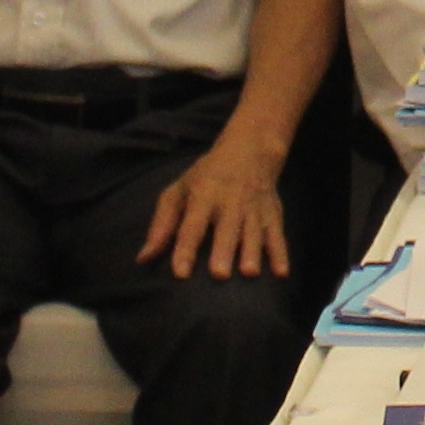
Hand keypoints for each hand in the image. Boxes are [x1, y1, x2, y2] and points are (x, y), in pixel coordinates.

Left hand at [140, 137, 292, 281]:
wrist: (250, 150)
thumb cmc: (206, 176)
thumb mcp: (179, 190)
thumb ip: (162, 225)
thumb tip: (143, 258)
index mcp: (204, 195)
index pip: (192, 226)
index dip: (185, 249)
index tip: (180, 273)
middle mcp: (230, 202)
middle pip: (226, 230)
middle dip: (223, 251)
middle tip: (219, 274)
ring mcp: (254, 209)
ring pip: (254, 234)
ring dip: (252, 253)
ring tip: (249, 273)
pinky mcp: (273, 215)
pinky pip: (278, 236)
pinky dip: (281, 255)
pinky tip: (282, 273)